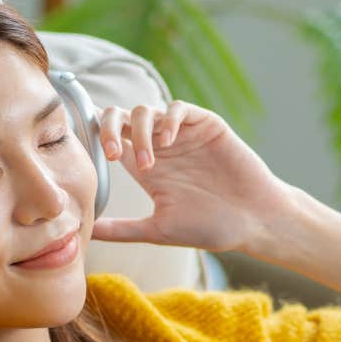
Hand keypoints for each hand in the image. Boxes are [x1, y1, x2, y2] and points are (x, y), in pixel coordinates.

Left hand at [89, 100, 297, 254]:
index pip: (110, 139)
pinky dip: (167, 119)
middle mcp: (159, 147)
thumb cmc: (210, 228)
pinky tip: (167, 142)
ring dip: (139, 132)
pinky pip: (178, 108)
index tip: (92, 158)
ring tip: (148, 164)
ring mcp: (182, 134)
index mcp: (144, 167)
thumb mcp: (158, 230)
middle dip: (108, 128)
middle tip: (111, 154)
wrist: (254, 221)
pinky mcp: (205, 125)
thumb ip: (123, 229)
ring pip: (144, 110)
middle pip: (120, 117)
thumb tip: (87, 233)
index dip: (95, 139)